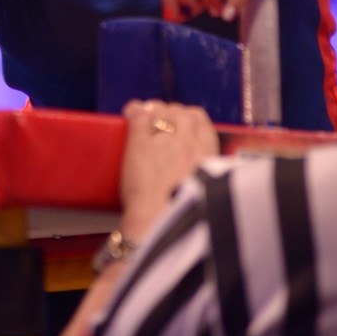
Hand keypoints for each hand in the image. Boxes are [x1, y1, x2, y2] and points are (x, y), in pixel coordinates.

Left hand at [119, 100, 218, 234]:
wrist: (160, 224)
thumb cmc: (181, 216)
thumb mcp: (205, 192)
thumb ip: (201, 173)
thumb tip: (192, 169)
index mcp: (207, 155)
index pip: (200, 120)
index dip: (187, 117)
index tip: (180, 122)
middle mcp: (188, 143)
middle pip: (180, 112)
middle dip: (169, 112)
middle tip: (159, 120)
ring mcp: (164, 140)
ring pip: (160, 111)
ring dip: (153, 111)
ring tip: (145, 117)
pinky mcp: (141, 143)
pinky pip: (138, 116)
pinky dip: (134, 112)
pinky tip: (129, 113)